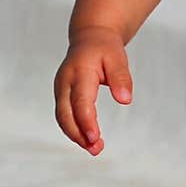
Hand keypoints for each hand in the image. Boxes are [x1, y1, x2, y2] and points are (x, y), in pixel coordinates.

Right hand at [53, 27, 132, 154]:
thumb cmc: (105, 48)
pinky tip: (87, 139)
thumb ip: (121, 78)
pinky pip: (64, 115)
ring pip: (62, 117)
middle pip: (66, 114)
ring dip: (76, 135)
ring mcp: (60, 88)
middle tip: (96, 149)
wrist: (90, 37)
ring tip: (95, 148)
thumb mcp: (118, 58)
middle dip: (79, 134)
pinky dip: (74, 129)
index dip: (86, 121)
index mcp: (79, 72)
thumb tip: (125, 100)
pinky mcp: (61, 94)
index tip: (95, 137)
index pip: (80, 101)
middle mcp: (65, 81)